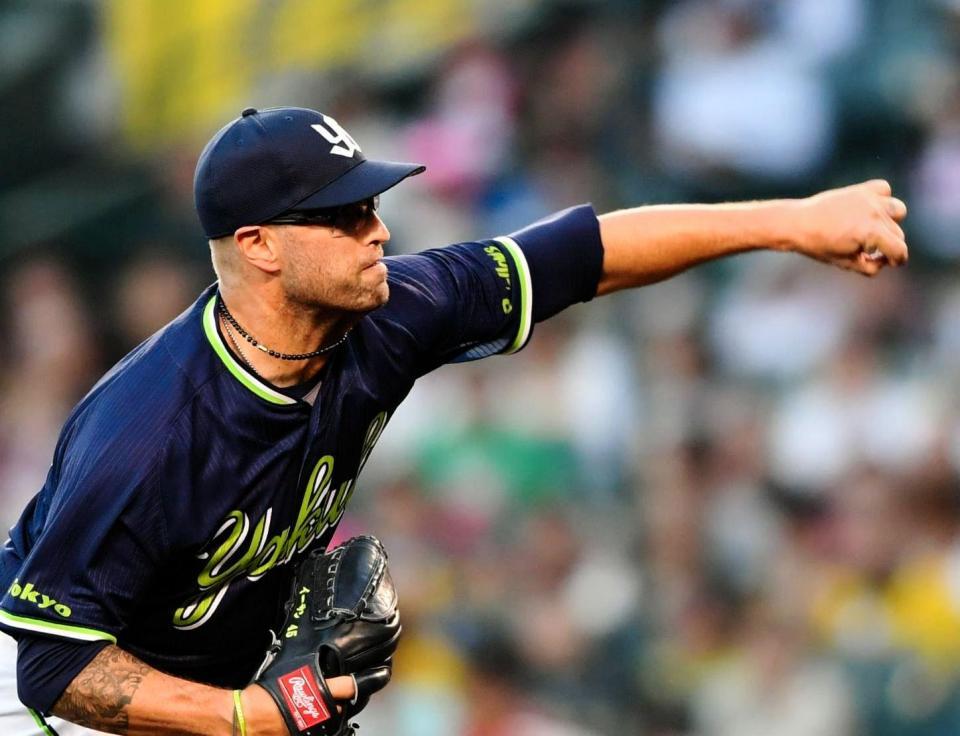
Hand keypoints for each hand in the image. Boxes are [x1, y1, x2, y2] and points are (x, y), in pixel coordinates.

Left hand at [791, 179, 907, 275]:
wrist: (797, 223)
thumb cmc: (819, 246)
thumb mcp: (847, 263)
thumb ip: (871, 267)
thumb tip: (885, 260)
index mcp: (872, 233)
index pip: (900, 250)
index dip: (897, 261)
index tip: (889, 263)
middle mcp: (875, 213)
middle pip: (897, 233)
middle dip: (888, 245)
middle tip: (868, 250)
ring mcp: (869, 199)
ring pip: (897, 210)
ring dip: (891, 222)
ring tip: (873, 229)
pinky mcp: (861, 189)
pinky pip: (884, 189)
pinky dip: (882, 199)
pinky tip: (869, 209)